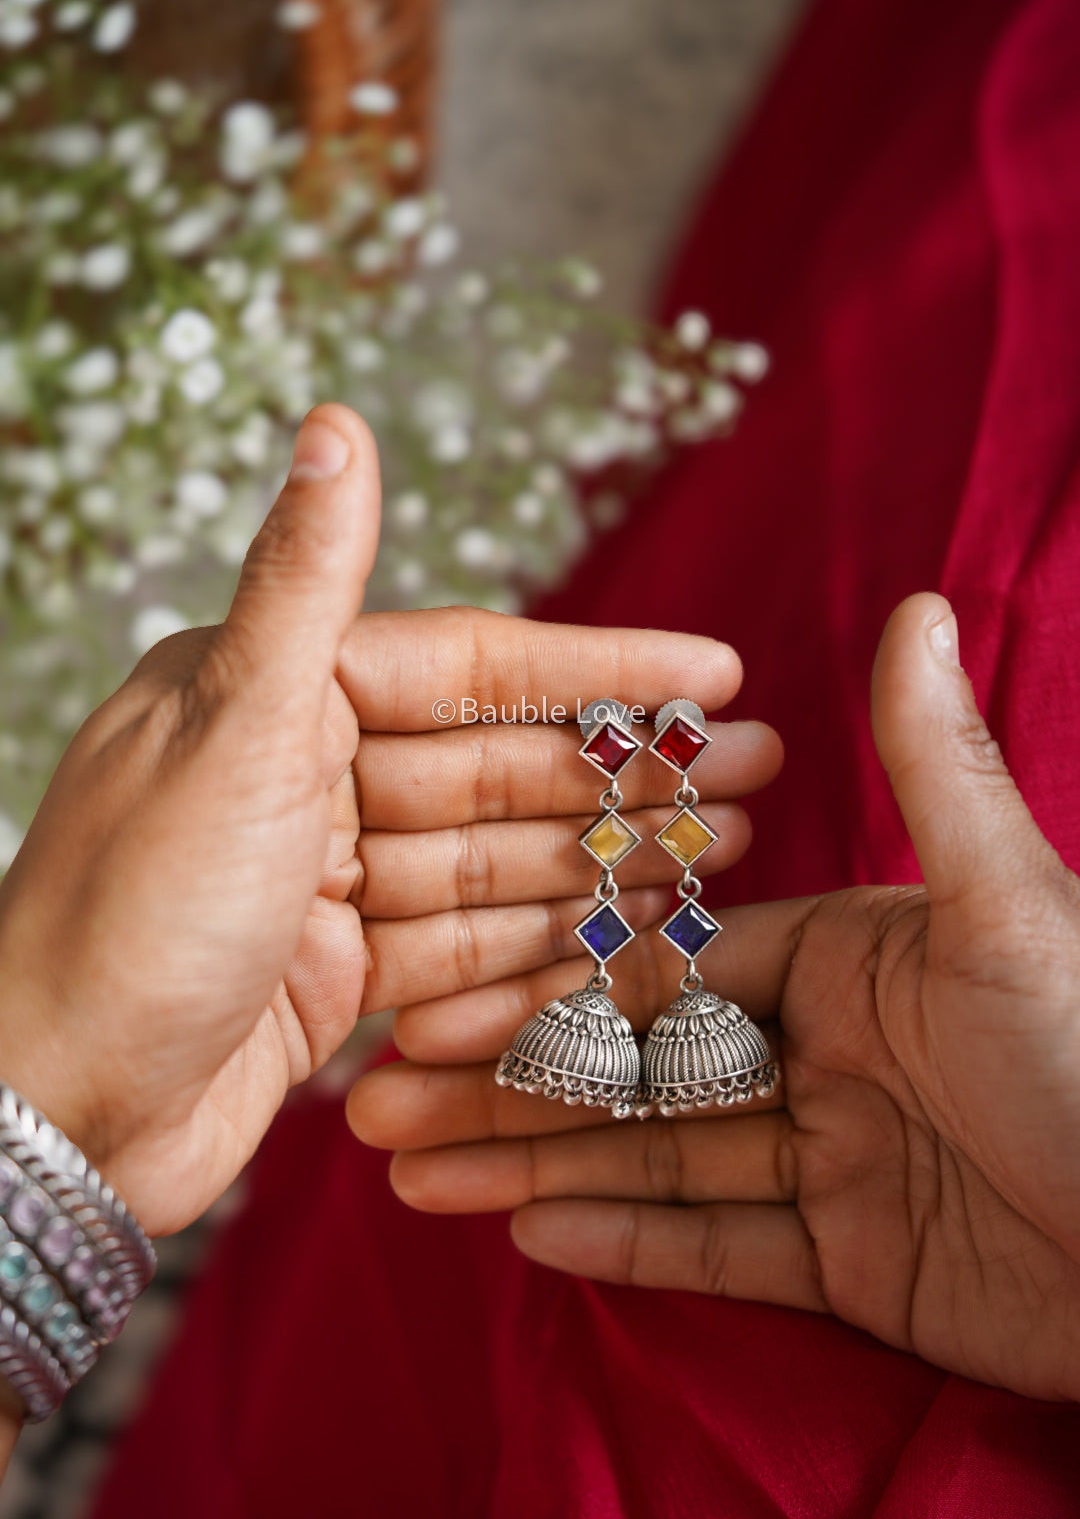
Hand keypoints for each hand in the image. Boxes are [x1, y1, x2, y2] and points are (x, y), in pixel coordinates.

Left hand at [0, 404, 779, 1235]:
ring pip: (497, 862)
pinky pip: (463, 949)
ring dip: (607, 859)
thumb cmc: (123, 916)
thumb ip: (305, 583)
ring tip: (727, 854)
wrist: (43, 1119)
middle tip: (761, 772)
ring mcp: (326, 881)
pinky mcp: (334, 975)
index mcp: (278, 695)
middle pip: (501, 769)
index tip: (717, 671)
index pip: (475, 669)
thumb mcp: (232, 731)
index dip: (602, 671)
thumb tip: (332, 421)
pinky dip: (542, 948)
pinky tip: (630, 940)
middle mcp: (305, 776)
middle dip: (629, 773)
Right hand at [351, 594, 1079, 1402]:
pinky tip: (521, 1229)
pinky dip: (626, 1242)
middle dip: (510, 1086)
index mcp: (849, 955)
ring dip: (535, 1167)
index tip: (437, 994)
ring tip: (410, 1171)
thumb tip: (917, 606)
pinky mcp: (855, 1265)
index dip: (551, 981)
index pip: (667, 966)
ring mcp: (837, 1162)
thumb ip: (935, 771)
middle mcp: (829, 1052)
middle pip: (639, 1069)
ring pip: (658, 1161)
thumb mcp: (1008, 906)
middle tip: (379, 1104)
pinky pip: (721, 1249)